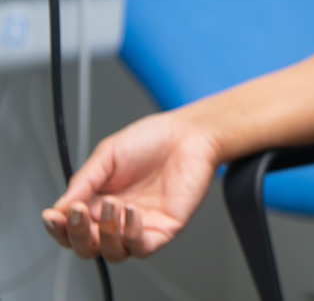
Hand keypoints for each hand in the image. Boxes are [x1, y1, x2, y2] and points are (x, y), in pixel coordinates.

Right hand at [40, 113, 221, 261]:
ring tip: (112, 204)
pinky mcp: (164, 229)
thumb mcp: (107, 156)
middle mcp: (117, 218)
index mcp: (98, 202)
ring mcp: (140, 226)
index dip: (58, 227)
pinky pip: (141, 247)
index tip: (52, 216)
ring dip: (104, 234)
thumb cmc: (152, 140)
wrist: (188, 134)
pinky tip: (130, 211)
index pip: (71, 228)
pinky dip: (130, 234)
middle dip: (76, 234)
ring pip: (112, 253)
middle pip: (86, 247)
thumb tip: (59, 208)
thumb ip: (83, 182)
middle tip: (77, 212)